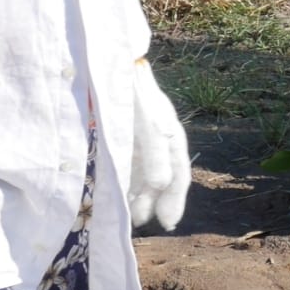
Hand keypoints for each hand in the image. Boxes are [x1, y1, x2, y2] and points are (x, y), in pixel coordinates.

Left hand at [128, 58, 191, 230]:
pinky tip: (115, 196)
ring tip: (128, 216)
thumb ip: (156, 155)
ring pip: (142, 175)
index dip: (175, 199)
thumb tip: (162, 186)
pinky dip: (123, 185)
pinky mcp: (120, 139)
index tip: (168, 223)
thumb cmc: (134, 96)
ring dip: (138, 196)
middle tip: (143, 223)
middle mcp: (157, 141)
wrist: (111, 66)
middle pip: (161, 178)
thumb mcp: (149, 125)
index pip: (178, 174)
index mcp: (170, 136)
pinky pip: (125, 167)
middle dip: (154, 202)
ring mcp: (138, 140)